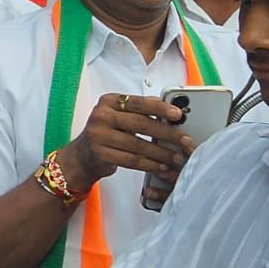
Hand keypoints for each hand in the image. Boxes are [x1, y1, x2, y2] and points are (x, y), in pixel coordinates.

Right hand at [61, 93, 192, 193]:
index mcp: (109, 101)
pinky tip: (161, 167)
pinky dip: (150, 164)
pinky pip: (131, 160)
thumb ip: (140, 110)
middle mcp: (101, 115)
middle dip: (167, 134)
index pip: (138, 103)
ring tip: (177, 158)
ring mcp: (98, 135)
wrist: (82, 154)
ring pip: (138, 145)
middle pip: (141, 124)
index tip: (178, 115)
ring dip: (162, 153)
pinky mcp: (100, 154)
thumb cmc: (107, 132)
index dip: (160, 108)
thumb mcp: (119, 115)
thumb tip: (167, 107)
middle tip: (186, 141)